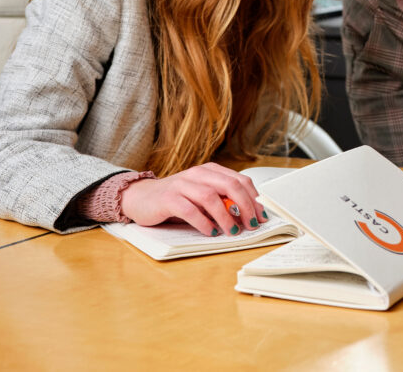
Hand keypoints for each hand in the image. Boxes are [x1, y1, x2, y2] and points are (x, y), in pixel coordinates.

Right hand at [119, 162, 266, 236]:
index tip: (261, 216)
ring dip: (225, 216)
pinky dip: (203, 222)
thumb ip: (221, 200)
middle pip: (230, 186)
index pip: (239, 180)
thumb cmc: (176, 199)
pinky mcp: (168, 199)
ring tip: (233, 231)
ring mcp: (182, 185)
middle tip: (251, 224)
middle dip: (245, 206)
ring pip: (211, 197)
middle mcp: (198, 174)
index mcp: (210, 171)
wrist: (140, 197)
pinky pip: (190, 210)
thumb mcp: (201, 196)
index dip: (253, 198)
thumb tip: (246, 215)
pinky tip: (210, 232)